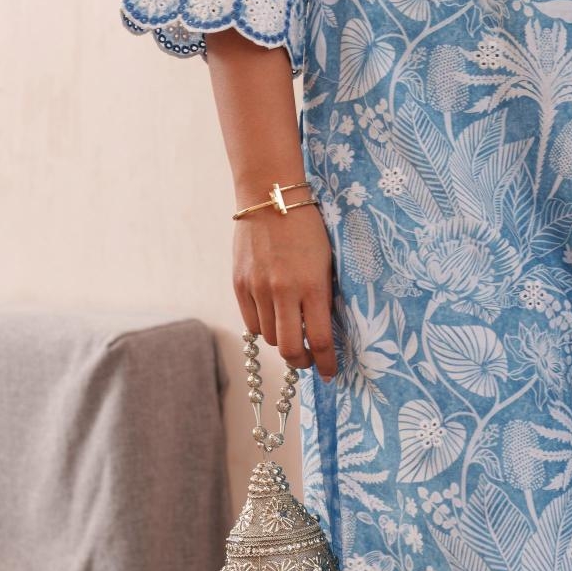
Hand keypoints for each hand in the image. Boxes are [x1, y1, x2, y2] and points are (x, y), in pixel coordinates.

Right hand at [231, 199, 337, 381]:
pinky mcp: (240, 285)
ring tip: (291, 329)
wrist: (270, 197)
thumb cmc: (308, 226)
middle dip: (302, 362)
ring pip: (269, 337)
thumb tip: (322, 330)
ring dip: (282, 340)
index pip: (320, 339)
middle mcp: (284, 292)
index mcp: (312, 285)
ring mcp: (258, 289)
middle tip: (309, 360)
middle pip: (290, 349)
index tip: (332, 373)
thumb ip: (324, 295)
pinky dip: (263, 326)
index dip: (327, 363)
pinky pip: (251, 322)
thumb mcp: (327, 260)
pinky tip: (273, 316)